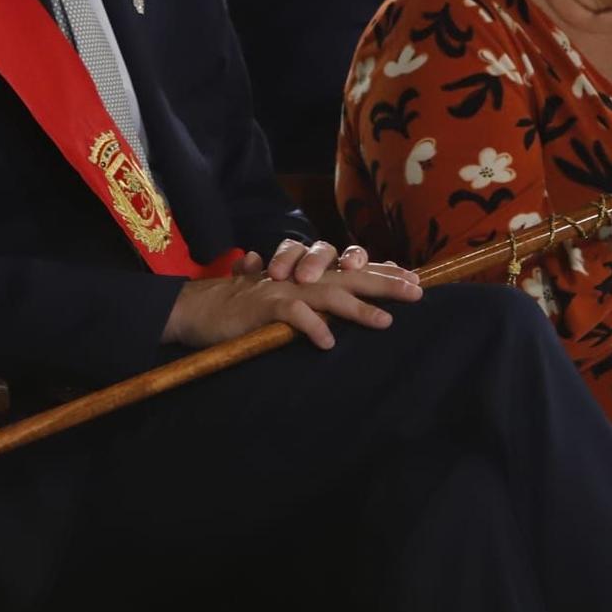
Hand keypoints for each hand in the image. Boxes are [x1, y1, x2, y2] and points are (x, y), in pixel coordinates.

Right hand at [164, 242, 421, 350]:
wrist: (195, 309)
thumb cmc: (238, 308)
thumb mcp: (277, 300)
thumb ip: (305, 301)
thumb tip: (333, 317)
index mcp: (305, 275)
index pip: (349, 268)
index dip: (380, 271)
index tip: (412, 278)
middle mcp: (298, 277)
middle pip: (348, 275)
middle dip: (384, 283)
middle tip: (417, 291)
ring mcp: (282, 289)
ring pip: (327, 294)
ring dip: (358, 308)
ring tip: (386, 322)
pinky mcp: (263, 307)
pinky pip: (293, 315)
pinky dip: (311, 327)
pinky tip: (328, 342)